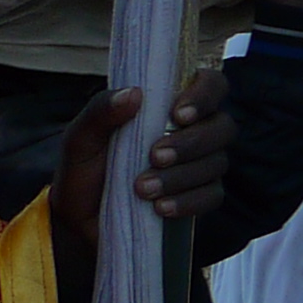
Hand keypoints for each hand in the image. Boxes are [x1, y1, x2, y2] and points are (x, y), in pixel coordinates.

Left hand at [53, 69, 237, 250]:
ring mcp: (201, 164)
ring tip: (143, 188)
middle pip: (222, 126)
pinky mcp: (200, 197)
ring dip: (181, 176)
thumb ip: (101, 111)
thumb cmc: (84, 167)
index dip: (205, 95)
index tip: (178, 114)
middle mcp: (194, 130)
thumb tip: (133, 93)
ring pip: (216, 163)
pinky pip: (211, 196)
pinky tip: (160, 207)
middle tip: (155, 156)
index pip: (211, 84)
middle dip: (191, 143)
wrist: (80, 217)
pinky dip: (187, 202)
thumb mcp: (81, 137)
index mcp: (170, 104)